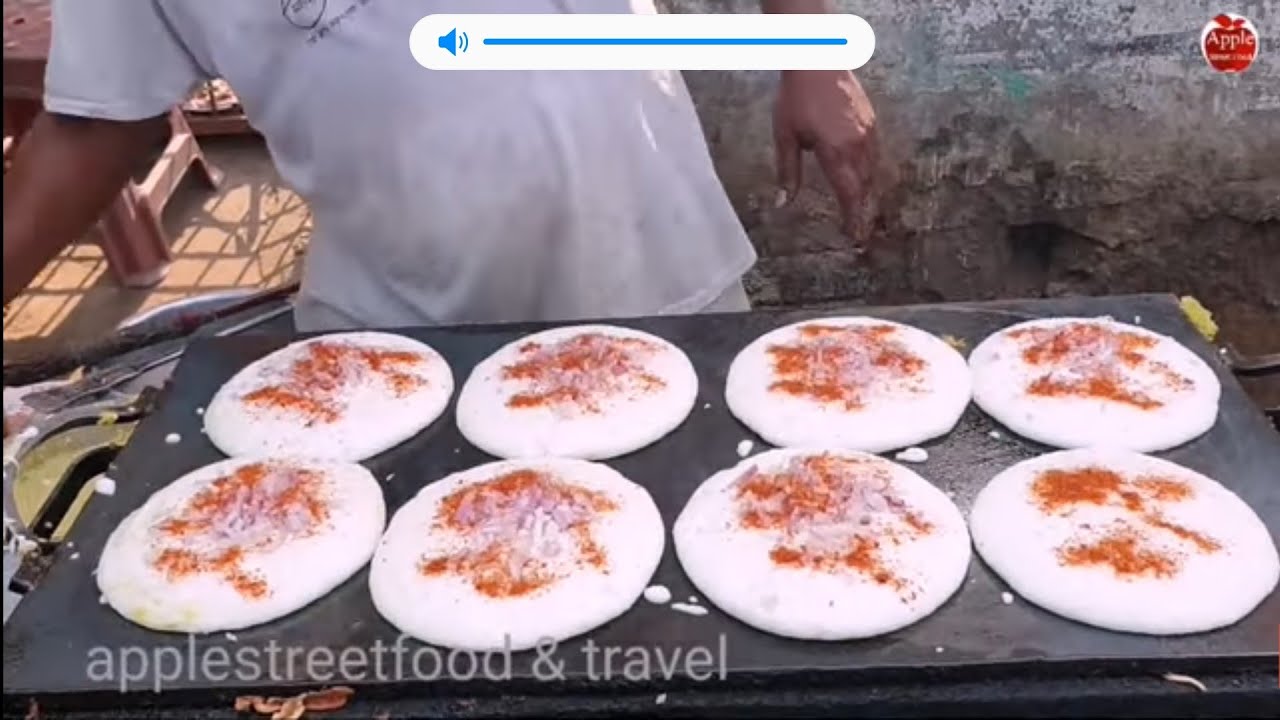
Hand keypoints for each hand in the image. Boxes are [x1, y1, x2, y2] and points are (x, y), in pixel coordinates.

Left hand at [772, 70, 878, 240]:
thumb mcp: (786, 136)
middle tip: (860, 230)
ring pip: (872, 170)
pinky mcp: (871, 120)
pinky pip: (874, 153)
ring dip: (867, 191)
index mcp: (837, 151)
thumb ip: (788, 172)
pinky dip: (869, 170)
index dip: (853, 217)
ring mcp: (868, 131)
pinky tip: (862, 176)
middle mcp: (858, 144)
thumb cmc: (797, 96)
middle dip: (862, 209)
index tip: (855, 237)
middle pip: (864, 186)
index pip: (849, 194)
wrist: (818, 58)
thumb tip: (784, 203)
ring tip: (862, 209)